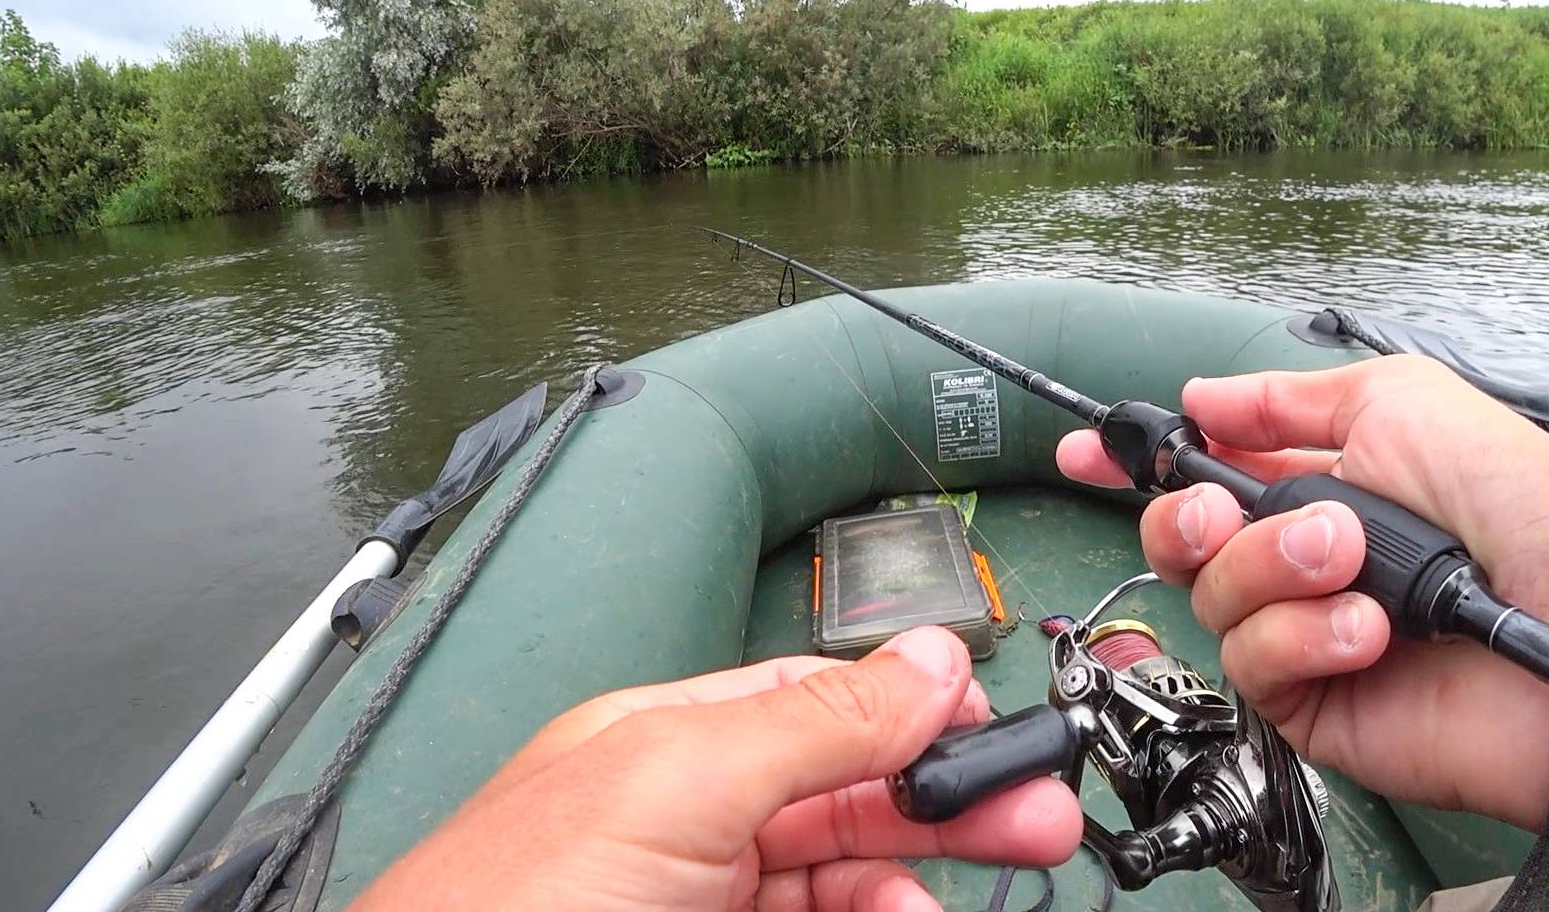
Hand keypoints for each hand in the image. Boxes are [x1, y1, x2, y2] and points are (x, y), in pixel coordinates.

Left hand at [353, 626, 1080, 909]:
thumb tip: (923, 661)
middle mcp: (689, 822)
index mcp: (668, 743)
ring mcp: (703, 901)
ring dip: (915, 882)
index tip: (1000, 733)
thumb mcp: (675, 783)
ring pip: (845, 881)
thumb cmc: (506, 906)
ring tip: (970, 885)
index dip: (915, 714)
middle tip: (1042, 818)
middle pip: (850, 797)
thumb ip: (808, 721)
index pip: (818, 705)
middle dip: (948, 802)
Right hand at [1056, 355, 1548, 830]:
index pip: (1199, 471)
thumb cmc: (1517, 507)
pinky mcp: (1310, 703)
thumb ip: (1285, 399)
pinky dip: (1304, 637)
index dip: (1133, 461)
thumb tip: (1204, 394)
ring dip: (1274, 569)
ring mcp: (1302, 632)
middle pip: (1178, 537)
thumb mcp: (1399, 402)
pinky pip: (1250, 663)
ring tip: (1353, 563)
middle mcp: (1298, 560)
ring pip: (1209, 597)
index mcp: (1315, 482)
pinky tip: (1369, 632)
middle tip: (1234, 511)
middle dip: (1190, 516)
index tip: (1084, 451)